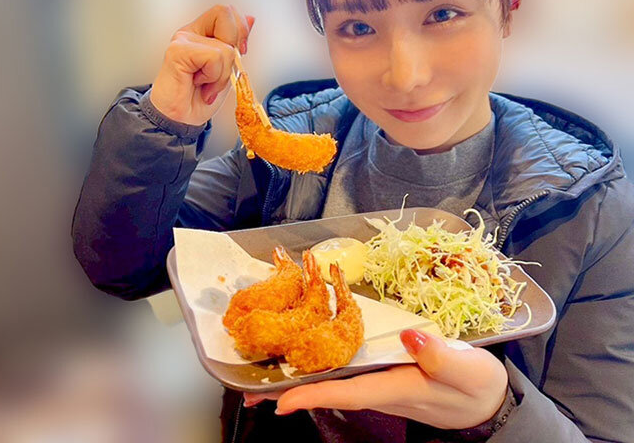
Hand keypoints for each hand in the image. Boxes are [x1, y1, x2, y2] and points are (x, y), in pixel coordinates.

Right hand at [150, 5, 254, 125]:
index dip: (240, 29)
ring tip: (207, 85)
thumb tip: (251, 19)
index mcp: (202, 33)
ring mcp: (182, 40)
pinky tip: (199, 84)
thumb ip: (236, 43)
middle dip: (233, 45)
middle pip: (224, 12)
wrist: (181, 120)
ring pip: (224, 47)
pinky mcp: (177, 51)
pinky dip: (213, 77)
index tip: (240, 51)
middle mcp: (191, 32)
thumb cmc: (199, 98)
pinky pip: (213, 58)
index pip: (227, 11)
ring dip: (222, 74)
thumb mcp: (227, 69)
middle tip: (222, 68)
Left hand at [244, 329, 508, 429]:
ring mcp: (379, 384)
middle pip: (328, 390)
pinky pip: (345, 372)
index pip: (348, 393)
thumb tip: (409, 336)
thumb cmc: (478, 387)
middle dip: (289, 390)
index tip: (279, 401)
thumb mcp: (468, 370)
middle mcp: (380, 390)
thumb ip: (441, 356)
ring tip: (263, 374)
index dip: (313, 396)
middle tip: (249, 389)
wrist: (488, 401)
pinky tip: (305, 355)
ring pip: (333, 382)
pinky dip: (320, 366)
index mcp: (397, 389)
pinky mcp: (383, 375)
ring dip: (298, 379)